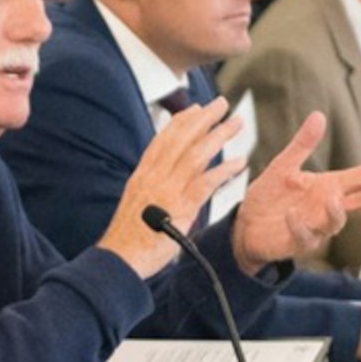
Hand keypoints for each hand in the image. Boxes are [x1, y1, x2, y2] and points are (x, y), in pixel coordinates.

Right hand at [98, 98, 245, 278]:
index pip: (163, 140)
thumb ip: (152, 190)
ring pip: (196, 154)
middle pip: (181, 139)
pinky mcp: (180, 206)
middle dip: (202, 118)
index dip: (180, 122)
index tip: (195, 109)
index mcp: (142, 175)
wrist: (120, 258)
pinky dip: (224, 170)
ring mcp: (167, 189)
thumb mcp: (136, 205)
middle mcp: (153, 176)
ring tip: (237, 123)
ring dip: (218, 135)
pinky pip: (206, 183)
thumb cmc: (127, 238)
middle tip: (221, 103)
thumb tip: (164, 184)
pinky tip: (240, 162)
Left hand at [234, 112, 360, 273]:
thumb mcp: (283, 166)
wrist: (245, 225)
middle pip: (358, 204)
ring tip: (332, 198)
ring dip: (336, 211)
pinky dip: (301, 226)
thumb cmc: (269, 198)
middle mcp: (326, 207)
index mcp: (328, 187)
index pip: (360, 178)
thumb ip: (302, 145)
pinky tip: (293, 215)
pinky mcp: (298, 243)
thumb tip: (318, 116)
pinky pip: (304, 237)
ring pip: (335, 222)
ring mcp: (315, 227)